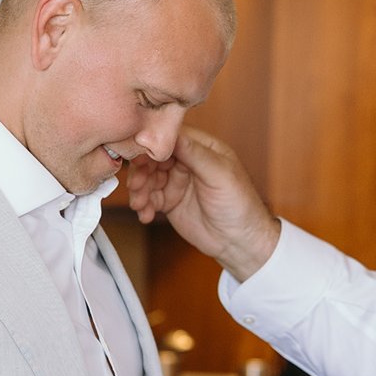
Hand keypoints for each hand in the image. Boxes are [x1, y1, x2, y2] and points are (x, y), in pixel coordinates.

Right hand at [126, 127, 280, 282]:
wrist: (239, 242)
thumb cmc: (240, 205)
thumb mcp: (220, 175)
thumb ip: (195, 154)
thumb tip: (171, 134)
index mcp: (202, 148)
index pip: (171, 137)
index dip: (153, 146)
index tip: (139, 156)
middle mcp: (187, 161)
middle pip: (154, 157)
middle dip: (142, 170)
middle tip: (136, 185)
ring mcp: (177, 181)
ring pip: (148, 178)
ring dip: (139, 190)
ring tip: (140, 204)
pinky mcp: (170, 200)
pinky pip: (149, 198)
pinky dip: (143, 205)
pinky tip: (146, 215)